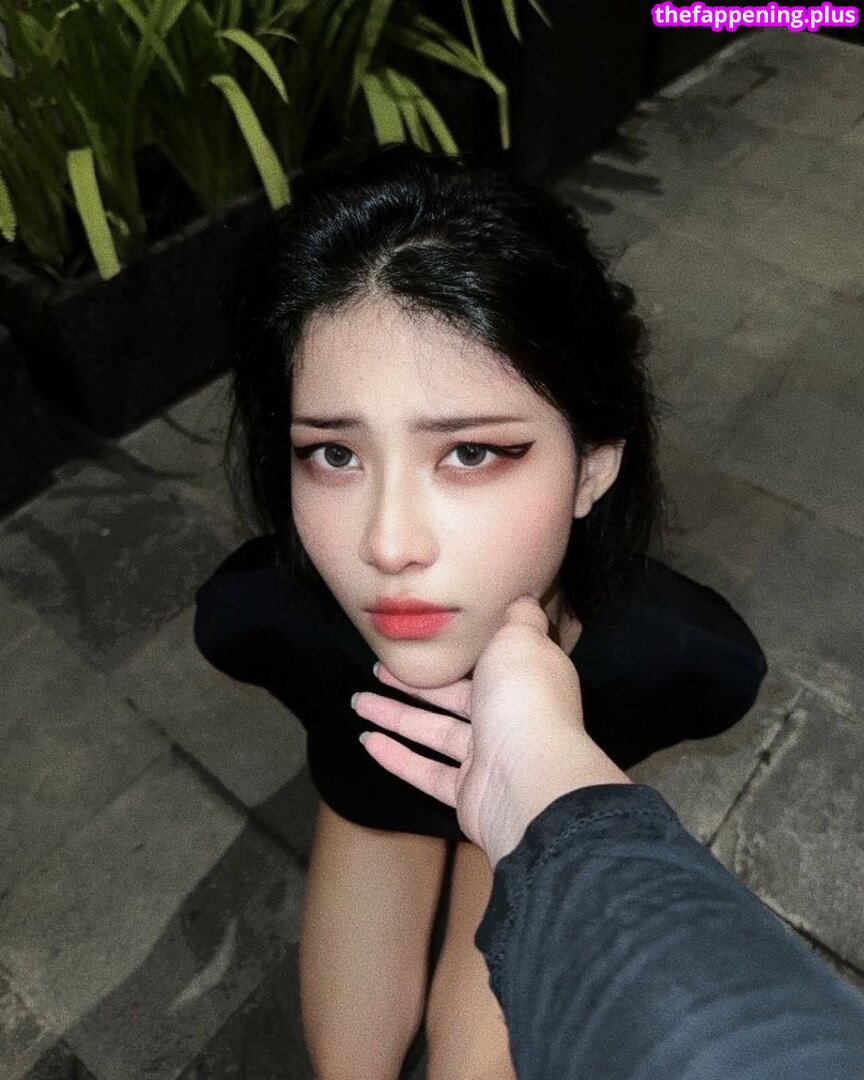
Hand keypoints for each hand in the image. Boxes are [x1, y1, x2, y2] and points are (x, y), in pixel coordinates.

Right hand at [351, 596, 629, 865]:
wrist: (530, 777)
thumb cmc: (524, 698)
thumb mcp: (522, 638)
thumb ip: (520, 617)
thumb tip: (523, 596)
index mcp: (522, 679)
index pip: (488, 661)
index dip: (453, 652)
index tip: (423, 641)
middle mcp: (507, 716)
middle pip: (452, 697)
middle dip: (413, 684)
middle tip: (376, 670)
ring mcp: (486, 757)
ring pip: (433, 732)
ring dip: (394, 717)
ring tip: (358, 702)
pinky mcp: (466, 793)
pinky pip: (426, 772)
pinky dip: (397, 758)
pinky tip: (368, 741)